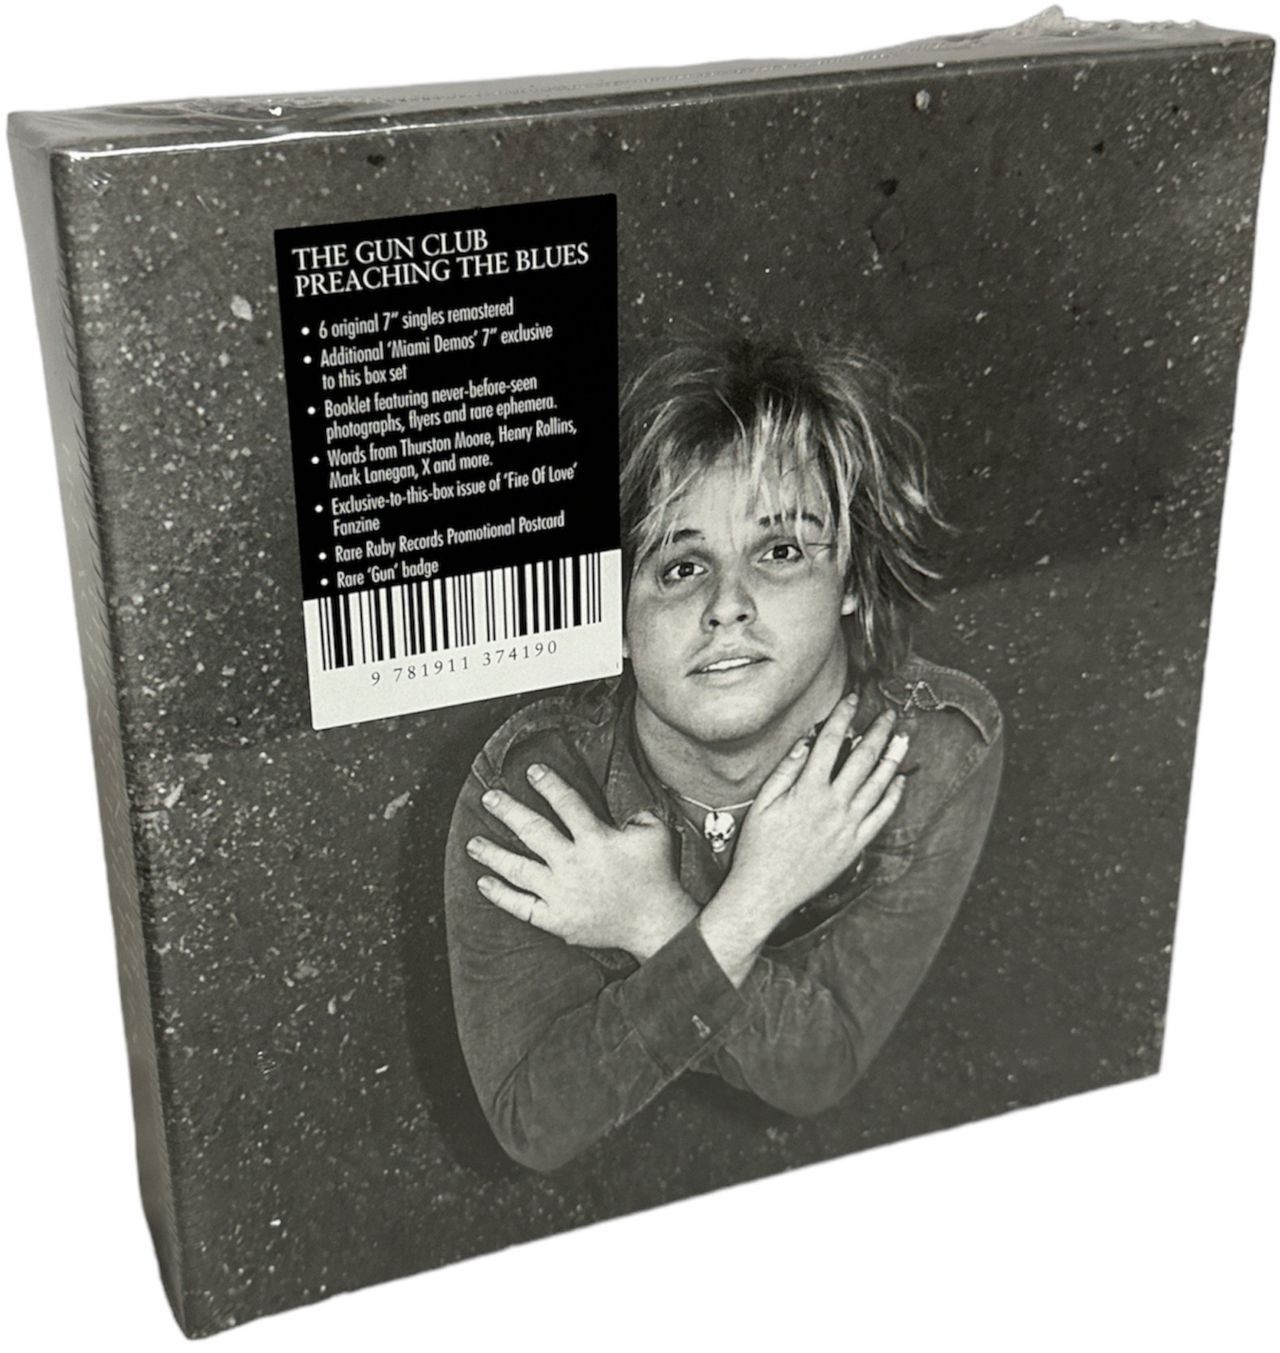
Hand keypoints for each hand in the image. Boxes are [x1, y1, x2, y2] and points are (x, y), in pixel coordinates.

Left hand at [467, 765, 696, 957]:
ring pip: (518, 869)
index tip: (532, 771)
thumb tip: (620, 800)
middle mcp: (573, 864)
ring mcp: (561, 894)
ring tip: (473, 843)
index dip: (549, 784)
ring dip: (493, 853)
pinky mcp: (557, 919)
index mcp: (596, 840)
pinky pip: (521, 907)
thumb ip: (636, 812)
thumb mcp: (655, 833)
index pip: (566, 804)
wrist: (656, 923)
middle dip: (509, 811)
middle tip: (489, 798)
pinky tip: (483, 882)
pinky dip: (500, 895)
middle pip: (533, 831)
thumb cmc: (657, 875)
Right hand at [716, 693, 907, 935]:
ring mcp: (848, 826)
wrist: (766, 891)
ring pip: (879, 784)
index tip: (853, 699)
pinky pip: (881, 816)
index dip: (844, 717)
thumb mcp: (763, 802)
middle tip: (889, 714)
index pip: (830, 742)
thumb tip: (807, 741)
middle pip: (862, 758)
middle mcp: (833, 805)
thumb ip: (787, 769)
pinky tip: (899, 780)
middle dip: (877, 731)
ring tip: (903, 738)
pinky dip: (893, 796)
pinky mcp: (855, 845)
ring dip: (893, 758)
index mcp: (808, 790)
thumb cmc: (758, 847)